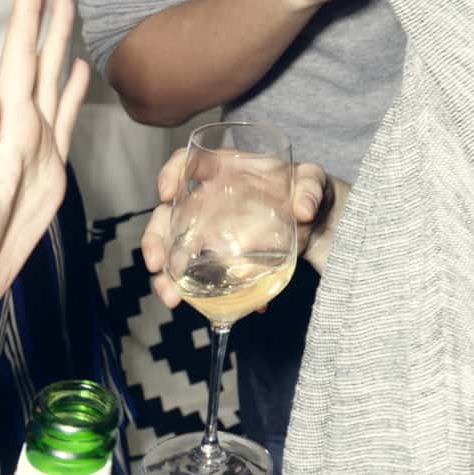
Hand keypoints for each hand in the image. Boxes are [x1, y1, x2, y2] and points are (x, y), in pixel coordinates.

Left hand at [0, 0, 88, 324]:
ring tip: (67, 5)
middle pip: (35, 61)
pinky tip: (78, 71)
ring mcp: (35, 149)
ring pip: (51, 83)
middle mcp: (20, 131)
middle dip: (40, 15)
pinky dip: (71, 91)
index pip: (18, 60)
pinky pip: (63, 120)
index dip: (26, 15)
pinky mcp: (48, 171)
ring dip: (58, 43)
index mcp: (3, 130)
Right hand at [141, 150, 345, 308]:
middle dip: (155, 239)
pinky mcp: (223, 261)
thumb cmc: (307, 190)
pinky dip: (203, 296)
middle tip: (157, 264)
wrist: (318, 223)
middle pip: (168, 214)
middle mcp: (211, 201)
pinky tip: (214, 311)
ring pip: (175, 251)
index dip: (172, 172)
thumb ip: (310, 189)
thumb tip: (305, 210)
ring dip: (167, 276)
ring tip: (171, 298)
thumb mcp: (313, 182)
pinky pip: (203, 277)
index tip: (167, 193)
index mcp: (227, 171)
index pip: (190, 162)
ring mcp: (213, 232)